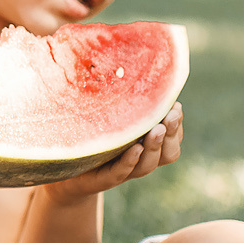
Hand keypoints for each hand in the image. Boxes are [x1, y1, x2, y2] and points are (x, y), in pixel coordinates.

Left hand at [49, 103, 184, 199]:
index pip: (173, 140)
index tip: (175, 105)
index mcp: (148, 145)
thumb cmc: (93, 133)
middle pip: (168, 154)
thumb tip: (138, 64)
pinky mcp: (104, 178)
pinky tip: (135, 148)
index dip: (177, 126)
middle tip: (171, 116)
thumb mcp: (112, 113)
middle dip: (172, 134)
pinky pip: (121, 171)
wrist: (65, 164)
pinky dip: (130, 160)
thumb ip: (127, 100)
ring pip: (148, 165)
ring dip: (154, 146)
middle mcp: (140, 160)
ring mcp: (124, 170)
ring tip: (157, 129)